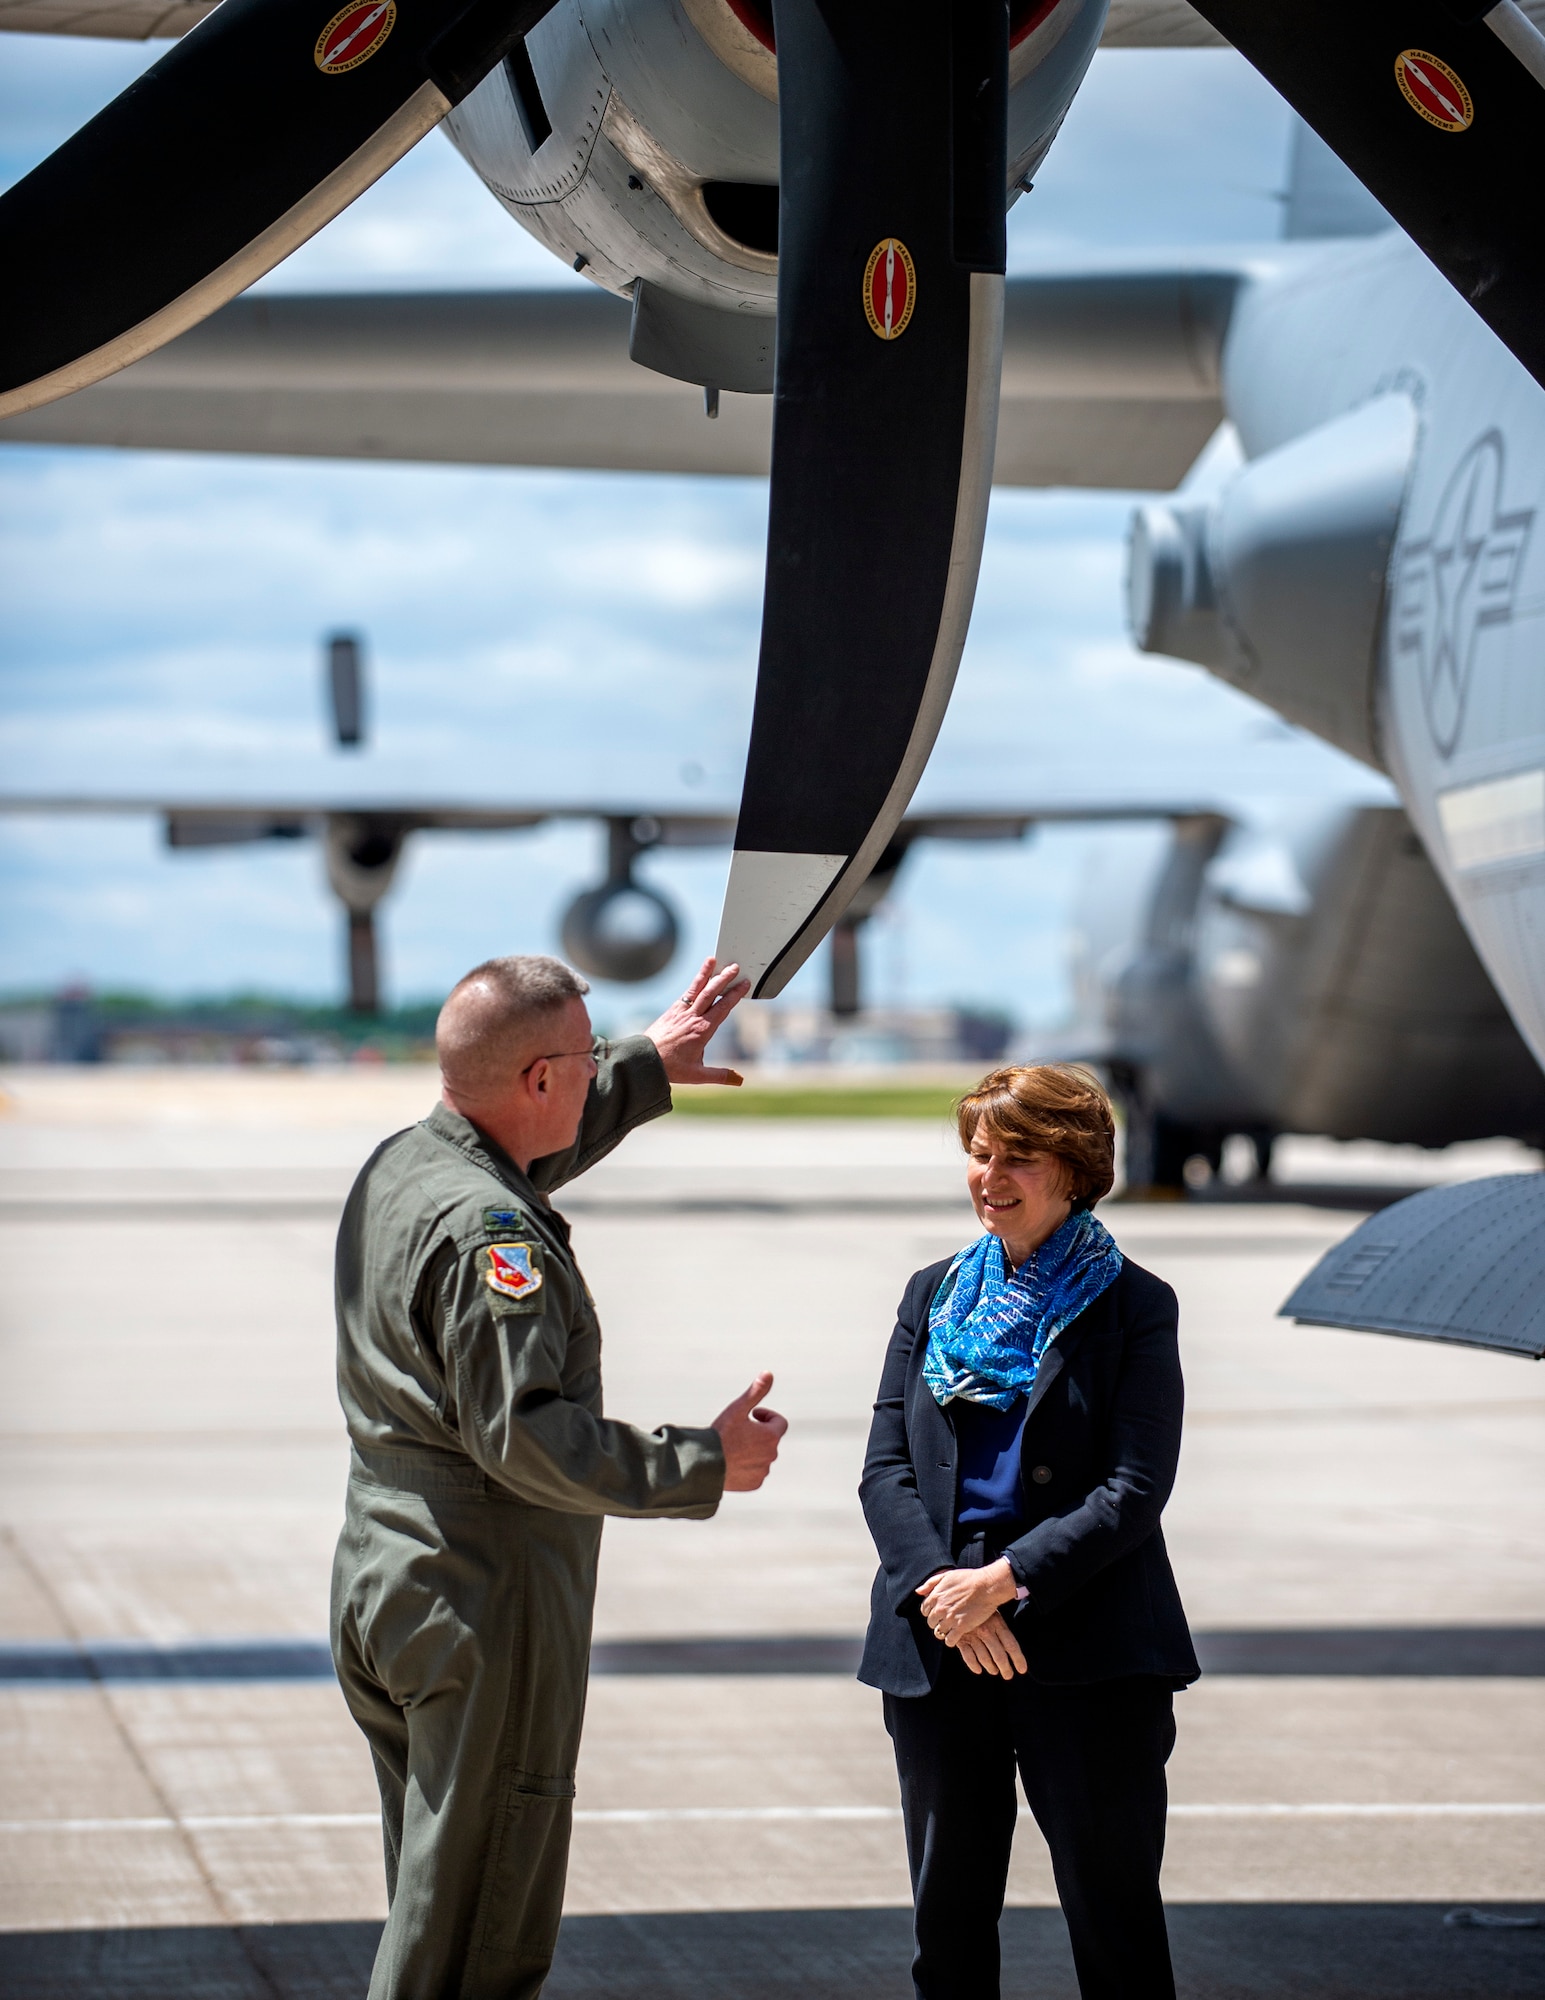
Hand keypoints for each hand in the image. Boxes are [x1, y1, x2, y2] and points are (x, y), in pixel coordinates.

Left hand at [646, 958, 750, 1086]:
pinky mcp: (672, 1011)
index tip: (744, 984)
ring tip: (713, 960)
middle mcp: (692, 1017)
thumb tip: (740, 1080)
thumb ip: (721, 1076)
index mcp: (702, 1030)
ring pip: (696, 989)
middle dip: (724, 978)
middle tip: (735, 966)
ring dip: (706, 974)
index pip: (723, 1007)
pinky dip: (694, 983)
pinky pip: (686, 993)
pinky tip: (699, 978)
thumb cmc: (671, 1068)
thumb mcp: (698, 1075)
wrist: (645, 1060)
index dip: (735, 994)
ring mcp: (681, 1012)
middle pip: (711, 992)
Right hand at [711, 1371, 787, 1490]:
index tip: (753, 1415)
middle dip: (758, 1434)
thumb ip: (755, 1392)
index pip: (780, 1423)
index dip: (767, 1417)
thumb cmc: (722, 1434)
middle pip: (770, 1440)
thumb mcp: (738, 1409)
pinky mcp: (754, 1483)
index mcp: (771, 1436)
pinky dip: (747, 1467)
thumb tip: (769, 1373)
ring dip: (752, 1451)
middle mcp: (771, 1455)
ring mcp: (763, 1471)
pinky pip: (755, 1473)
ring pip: (762, 1457)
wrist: (706, 1465)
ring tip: (732, 1448)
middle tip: (738, 1431)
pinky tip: (731, 1463)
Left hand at [916, 1558, 1017, 1642]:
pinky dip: (951, 1640)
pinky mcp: (961, 1627)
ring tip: (951, 1629)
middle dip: (937, 1622)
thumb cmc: (969, 1578)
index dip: (930, 1612)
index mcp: (935, 1595)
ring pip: (938, 1632)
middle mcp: (940, 1608)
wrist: (987, 1586)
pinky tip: (956, 1636)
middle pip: (931, 1622)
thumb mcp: (947, 1575)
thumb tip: (918, 1592)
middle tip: (946, 1621)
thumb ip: (931, 1583)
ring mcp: (950, 1618)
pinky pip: (949, 1640)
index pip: (924, 1610)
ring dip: (944, 1632)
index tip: (938, 1612)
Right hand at [956, 1611, 1027, 1678]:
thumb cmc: (979, 1606)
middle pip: (999, 1655)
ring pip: (985, 1658)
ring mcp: (973, 1635)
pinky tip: (978, 1670)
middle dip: (1005, 1668)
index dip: (1018, 1659)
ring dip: (991, 1668)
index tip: (1022, 1670)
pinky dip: (974, 1665)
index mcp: (997, 1623)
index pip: (1011, 1645)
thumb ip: (1002, 1628)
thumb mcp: (993, 1612)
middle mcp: (986, 1630)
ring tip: (994, 1671)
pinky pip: (968, 1657)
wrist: (956, 1599)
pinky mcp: (960, 1638)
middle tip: (1008, 1675)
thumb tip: (1012, 1648)